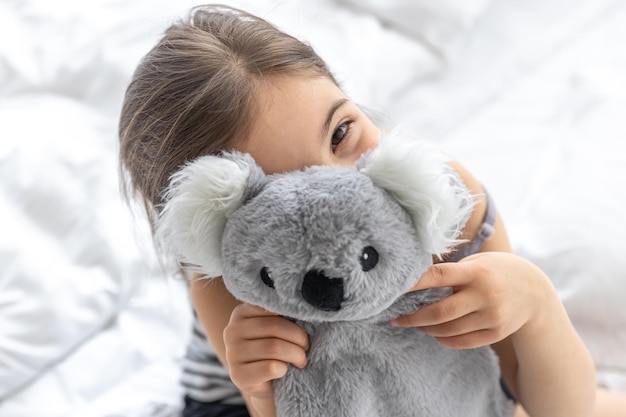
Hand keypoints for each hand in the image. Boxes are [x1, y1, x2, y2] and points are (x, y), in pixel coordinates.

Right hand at [223, 303, 308, 399]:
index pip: (271, 307)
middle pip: (274, 327)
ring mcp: (232, 354)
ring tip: (301, 359)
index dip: (294, 316)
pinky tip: (284, 370)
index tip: (303, 325)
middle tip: (306, 346)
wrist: (266, 384)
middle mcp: (232, 331)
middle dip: (299, 337)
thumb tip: (300, 307)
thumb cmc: (275, 349)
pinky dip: (284, 369)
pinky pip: (270, 367)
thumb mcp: (275, 326)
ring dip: (296, 354)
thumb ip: (281, 314)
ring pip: (274, 347)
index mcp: (241, 313)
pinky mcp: (238, 375)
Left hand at [391, 252, 548, 348]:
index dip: (413, 284)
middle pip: (439, 312)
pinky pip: (461, 342)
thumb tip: (413, 283)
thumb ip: (451, 272)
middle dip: (412, 318)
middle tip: (395, 319)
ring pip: (448, 330)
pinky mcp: (496, 333)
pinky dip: (443, 339)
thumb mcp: (477, 262)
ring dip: (425, 329)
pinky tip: (434, 332)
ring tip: (414, 323)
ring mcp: (493, 317)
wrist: (535, 292)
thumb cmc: (495, 270)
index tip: (393, 290)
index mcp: (477, 271)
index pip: (438, 276)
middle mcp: (485, 295)